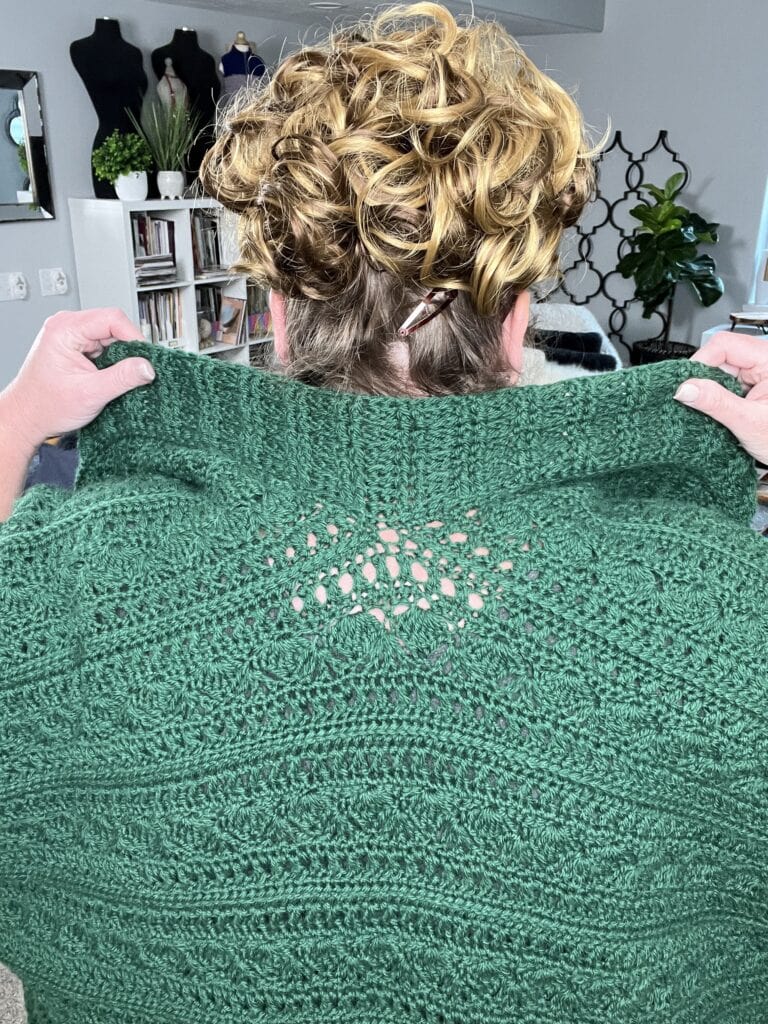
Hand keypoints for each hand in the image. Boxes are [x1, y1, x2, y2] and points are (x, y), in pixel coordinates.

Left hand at [0, 308, 154, 450]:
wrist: (27, 418)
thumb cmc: (45, 406)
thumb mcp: (90, 393)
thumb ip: (122, 378)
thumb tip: (147, 366)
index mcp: (65, 329)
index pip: (112, 319)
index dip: (134, 337)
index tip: (145, 358)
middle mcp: (66, 326)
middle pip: (114, 325)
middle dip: (128, 348)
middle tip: (135, 371)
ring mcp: (71, 335)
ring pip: (111, 336)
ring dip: (121, 356)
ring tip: (117, 376)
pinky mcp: (76, 346)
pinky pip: (105, 345)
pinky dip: (113, 360)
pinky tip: (110, 375)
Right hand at [673, 331, 767, 463]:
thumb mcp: (749, 422)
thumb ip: (716, 403)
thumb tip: (685, 389)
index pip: (724, 345)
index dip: (701, 363)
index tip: (687, 386)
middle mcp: (765, 360)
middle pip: (720, 355)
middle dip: (705, 379)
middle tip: (699, 402)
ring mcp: (760, 371)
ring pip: (721, 369)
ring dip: (712, 389)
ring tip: (718, 410)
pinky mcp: (754, 384)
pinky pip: (727, 381)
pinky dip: (718, 396)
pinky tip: (722, 410)